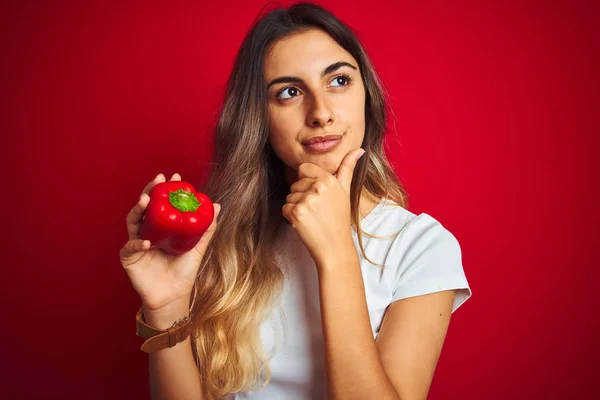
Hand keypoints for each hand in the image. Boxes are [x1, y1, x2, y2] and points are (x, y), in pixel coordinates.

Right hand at [120, 173, 220, 311]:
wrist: (173, 296)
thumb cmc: (184, 272)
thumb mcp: (198, 247)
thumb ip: (206, 228)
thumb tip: (217, 206)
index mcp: (162, 227)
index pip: (162, 203)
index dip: (166, 189)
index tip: (175, 177)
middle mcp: (147, 231)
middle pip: (145, 206)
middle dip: (150, 191)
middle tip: (158, 180)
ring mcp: (137, 242)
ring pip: (133, 221)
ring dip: (138, 210)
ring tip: (146, 201)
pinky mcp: (129, 257)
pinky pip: (130, 247)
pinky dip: (137, 242)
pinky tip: (146, 241)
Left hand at [282, 148, 364, 266]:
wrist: (335, 247)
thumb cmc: (339, 219)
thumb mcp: (345, 191)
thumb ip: (348, 168)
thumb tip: (359, 150)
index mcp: (328, 179)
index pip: (303, 169)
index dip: (307, 183)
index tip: (318, 196)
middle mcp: (318, 187)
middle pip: (295, 184)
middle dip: (302, 196)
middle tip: (317, 210)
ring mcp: (307, 200)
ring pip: (289, 196)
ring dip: (296, 207)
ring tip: (312, 217)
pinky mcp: (296, 213)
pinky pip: (285, 208)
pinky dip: (291, 217)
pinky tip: (305, 224)